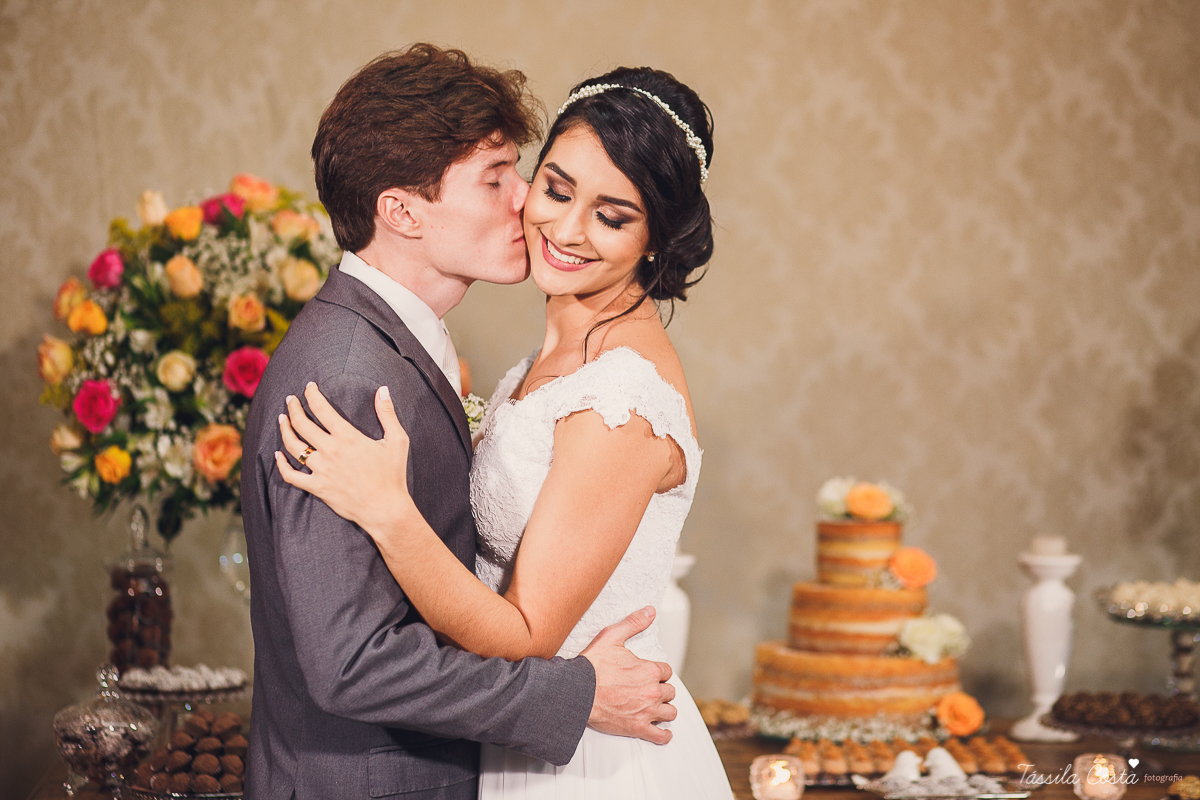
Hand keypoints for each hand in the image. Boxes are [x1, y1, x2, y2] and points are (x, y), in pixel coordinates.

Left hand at [275, 382, 414, 533]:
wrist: (385, 508)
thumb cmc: (393, 475)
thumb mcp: (397, 441)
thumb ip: (388, 413)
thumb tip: (383, 390)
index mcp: (348, 437)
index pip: (322, 408)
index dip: (312, 394)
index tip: (309, 387)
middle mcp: (330, 451)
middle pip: (302, 424)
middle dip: (293, 408)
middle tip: (290, 399)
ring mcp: (321, 470)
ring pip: (293, 446)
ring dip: (284, 430)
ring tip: (282, 419)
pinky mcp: (317, 487)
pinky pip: (291, 475)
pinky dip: (281, 465)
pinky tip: (277, 455)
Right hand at [580, 606, 676, 744]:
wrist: (577, 692)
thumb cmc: (592, 666)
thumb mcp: (612, 637)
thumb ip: (633, 623)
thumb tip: (650, 610)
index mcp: (650, 669)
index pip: (666, 671)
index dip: (658, 672)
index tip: (649, 674)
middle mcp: (652, 691)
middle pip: (670, 692)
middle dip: (661, 690)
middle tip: (649, 690)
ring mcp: (646, 711)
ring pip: (669, 713)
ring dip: (665, 710)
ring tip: (656, 708)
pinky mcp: (638, 728)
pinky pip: (660, 735)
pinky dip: (664, 735)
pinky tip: (662, 731)